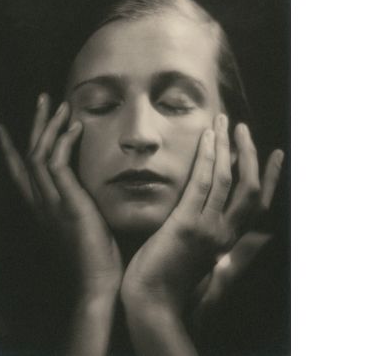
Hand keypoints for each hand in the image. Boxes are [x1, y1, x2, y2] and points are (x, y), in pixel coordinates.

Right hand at [0, 93, 121, 295]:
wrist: (97, 285)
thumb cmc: (94, 260)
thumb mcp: (80, 228)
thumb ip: (77, 208)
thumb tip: (88, 195)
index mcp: (42, 209)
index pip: (22, 173)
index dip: (12, 150)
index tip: (5, 130)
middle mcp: (41, 203)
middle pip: (28, 156)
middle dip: (33, 125)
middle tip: (41, 99)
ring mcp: (51, 203)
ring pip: (39, 154)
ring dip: (48, 126)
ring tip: (58, 103)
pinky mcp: (67, 203)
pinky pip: (58, 164)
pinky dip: (64, 142)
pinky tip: (74, 126)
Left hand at [121, 114, 282, 354]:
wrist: (153, 306)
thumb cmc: (175, 286)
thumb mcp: (208, 267)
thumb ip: (227, 248)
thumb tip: (244, 232)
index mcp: (229, 241)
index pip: (258, 205)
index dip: (271, 178)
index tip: (275, 153)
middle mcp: (225, 234)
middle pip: (250, 188)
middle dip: (250, 155)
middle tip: (244, 128)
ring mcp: (207, 229)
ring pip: (228, 180)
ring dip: (229, 147)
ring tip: (226, 122)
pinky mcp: (185, 226)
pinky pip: (201, 184)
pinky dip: (207, 158)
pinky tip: (208, 138)